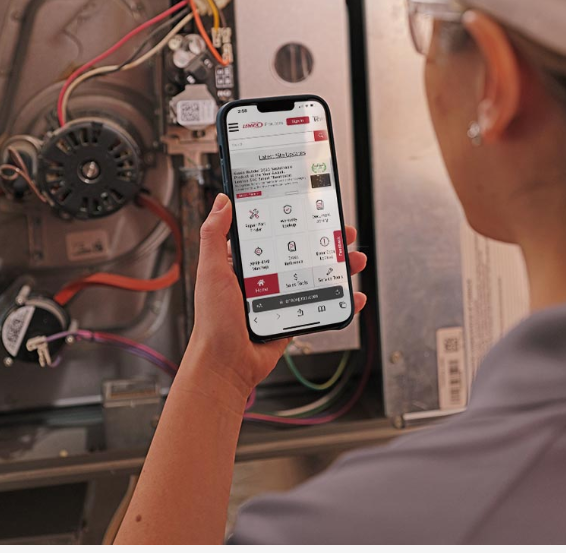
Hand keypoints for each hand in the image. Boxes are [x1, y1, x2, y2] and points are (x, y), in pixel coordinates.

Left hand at [186, 193, 367, 397]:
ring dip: (339, 267)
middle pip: (302, 251)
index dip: (296, 219)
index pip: (274, 232)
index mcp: (246, 262)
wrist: (227, 364)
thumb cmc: (214, 322)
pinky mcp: (293, 315)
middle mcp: (265, 276)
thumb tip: (222, 201)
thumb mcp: (212, 271)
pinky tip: (354, 297)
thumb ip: (214, 235)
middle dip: (326, 241)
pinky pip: (321, 303)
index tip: (313, 208)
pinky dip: (341, 300)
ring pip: (316, 275)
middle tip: (343, 232)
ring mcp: (282, 296)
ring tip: (354, 260)